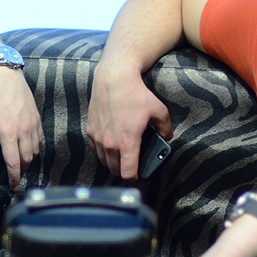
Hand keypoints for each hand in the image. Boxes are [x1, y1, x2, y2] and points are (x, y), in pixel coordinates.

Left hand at [0, 66, 41, 187]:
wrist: (6, 79)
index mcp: (8, 135)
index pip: (14, 163)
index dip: (14, 177)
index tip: (13, 186)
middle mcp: (24, 132)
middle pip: (27, 160)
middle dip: (22, 171)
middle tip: (15, 176)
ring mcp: (33, 126)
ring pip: (35, 151)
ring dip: (29, 161)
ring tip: (21, 164)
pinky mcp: (38, 120)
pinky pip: (39, 140)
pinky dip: (34, 149)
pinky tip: (28, 149)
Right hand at [87, 63, 171, 179]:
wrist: (113, 78)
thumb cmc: (135, 94)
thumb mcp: (159, 111)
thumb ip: (165, 128)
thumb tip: (166, 137)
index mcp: (127, 143)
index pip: (127, 174)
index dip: (134, 178)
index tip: (138, 175)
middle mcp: (109, 144)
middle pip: (114, 170)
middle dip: (123, 170)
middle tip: (131, 164)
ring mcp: (97, 138)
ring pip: (103, 161)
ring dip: (112, 161)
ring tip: (121, 154)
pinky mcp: (90, 130)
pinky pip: (95, 149)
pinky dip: (102, 150)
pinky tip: (110, 142)